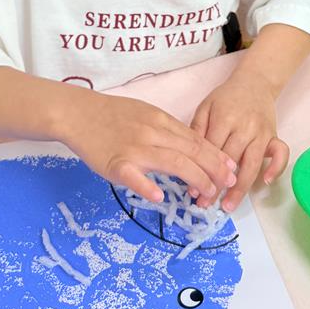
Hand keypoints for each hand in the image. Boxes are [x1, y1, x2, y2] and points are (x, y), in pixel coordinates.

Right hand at [62, 91, 236, 203]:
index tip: (231, 168)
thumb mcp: (145, 114)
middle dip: (214, 169)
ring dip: (195, 179)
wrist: (78, 113)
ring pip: (172, 162)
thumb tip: (192, 148)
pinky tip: (160, 196)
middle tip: (227, 184)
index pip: (196, 139)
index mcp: (161, 120)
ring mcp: (134, 148)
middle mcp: (152, 132)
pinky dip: (147, 186)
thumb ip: (167, 130)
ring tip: (206, 195)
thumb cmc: (112, 114)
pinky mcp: (115, 163)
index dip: (216, 156)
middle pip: (190, 151)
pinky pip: (134, 176)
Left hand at [191, 76, 288, 212]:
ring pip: (252, 164)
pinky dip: (276, 168)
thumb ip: (196, 130)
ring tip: (228, 206)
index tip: (192, 192)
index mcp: (224, 119)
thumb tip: (188, 159)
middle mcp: (244, 127)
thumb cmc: (226, 97)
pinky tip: (266, 183)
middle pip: (230, 161)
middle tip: (205, 206)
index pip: (211, 151)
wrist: (255, 81)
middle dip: (216, 186)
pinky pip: (281, 154)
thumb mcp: (205, 107)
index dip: (201, 172)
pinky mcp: (274, 135)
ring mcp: (262, 133)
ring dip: (240, 188)